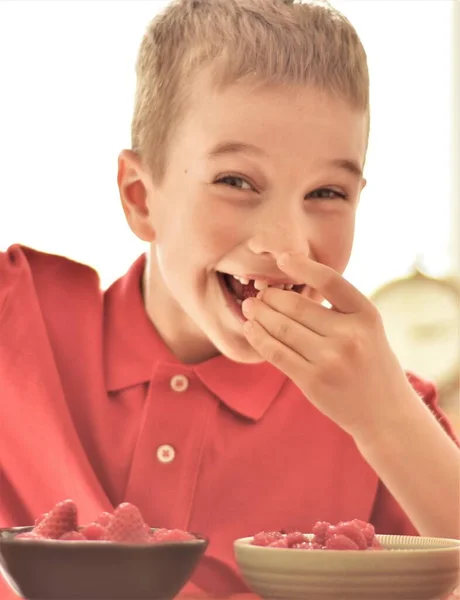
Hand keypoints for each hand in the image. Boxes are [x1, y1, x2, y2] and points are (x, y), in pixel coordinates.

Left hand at [242, 252, 417, 439]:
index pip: (330, 281)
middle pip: (297, 306)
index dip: (302, 266)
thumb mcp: (367, 329)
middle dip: (271, 297)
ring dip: (259, 314)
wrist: (385, 413)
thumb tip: (288, 287)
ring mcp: (331, 359)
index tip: (281, 259)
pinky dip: (259, 338)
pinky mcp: (313, 380)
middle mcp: (350, 335)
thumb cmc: (370, 363)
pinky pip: (276, 353)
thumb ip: (338, 309)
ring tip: (250, 307)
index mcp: (366, 315)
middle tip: (258, 293)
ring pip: (282, 328)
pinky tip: (250, 328)